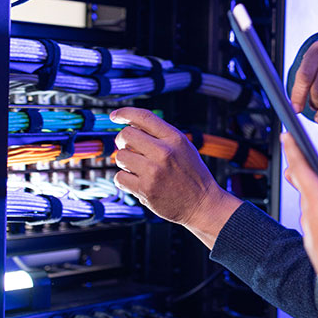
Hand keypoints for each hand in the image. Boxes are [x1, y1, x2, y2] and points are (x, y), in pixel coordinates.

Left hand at [109, 108, 238, 241]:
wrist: (202, 204)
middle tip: (129, 149)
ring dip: (124, 162)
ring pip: (120, 156)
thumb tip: (132, 125)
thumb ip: (161, 135)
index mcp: (175, 138)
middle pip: (126, 135)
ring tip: (139, 169)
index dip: (124, 113)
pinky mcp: (145, 189)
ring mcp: (154, 171)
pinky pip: (119, 177)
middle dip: (122, 141)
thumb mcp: (184, 147)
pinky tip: (137, 182)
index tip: (115, 116)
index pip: (144, 117)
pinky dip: (124, 180)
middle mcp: (164, 152)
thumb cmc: (192, 175)